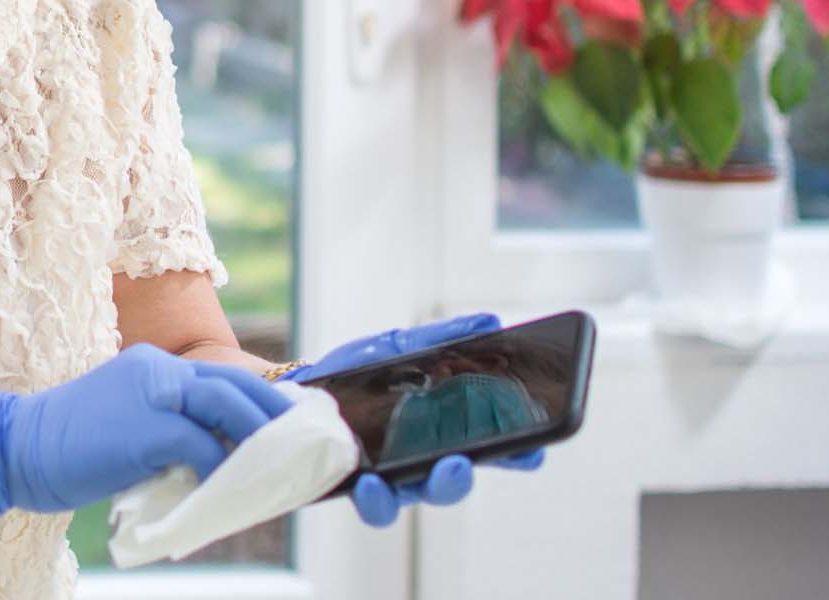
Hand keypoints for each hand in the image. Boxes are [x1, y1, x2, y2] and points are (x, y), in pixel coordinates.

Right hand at [0, 342, 293, 515]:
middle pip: (235, 383)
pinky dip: (220, 467)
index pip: (220, 376)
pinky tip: (225, 488)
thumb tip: (214, 458)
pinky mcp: (147, 427)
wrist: (15, 446)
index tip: (285, 420)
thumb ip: (165, 427)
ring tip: (276, 466)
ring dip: (257, 437)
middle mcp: (157, 370)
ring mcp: (152, 394)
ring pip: (228, 406)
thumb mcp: (123, 423)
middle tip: (300, 441)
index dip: (259, 397)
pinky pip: (203, 446)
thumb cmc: (64, 446)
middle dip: (274, 412)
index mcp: (152, 367)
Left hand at [277, 312, 547, 526]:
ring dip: (428, 488)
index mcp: (439, 429)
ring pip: (417, 495)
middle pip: (453, 478)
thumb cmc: (355, 373)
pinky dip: (377, 498)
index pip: (487, 446)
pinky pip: (374, 505)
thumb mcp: (396, 348)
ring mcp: (387, 476)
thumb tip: (489, 322)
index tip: (534, 453)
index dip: (515, 454)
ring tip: (429, 472)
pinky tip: (371, 481)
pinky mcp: (354, 487)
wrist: (294, 391)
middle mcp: (418, 459)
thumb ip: (441, 338)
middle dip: (464, 474)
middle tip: (465, 461)